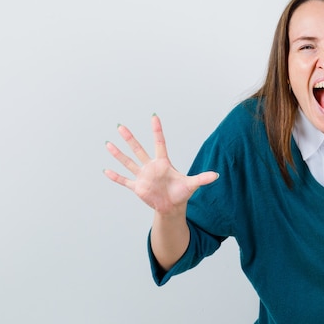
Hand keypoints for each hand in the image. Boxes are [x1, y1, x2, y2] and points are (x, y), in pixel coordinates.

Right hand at [104, 114, 218, 214]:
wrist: (172, 207)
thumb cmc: (182, 193)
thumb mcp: (192, 185)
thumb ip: (202, 178)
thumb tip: (216, 175)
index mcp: (163, 163)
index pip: (159, 143)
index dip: (157, 130)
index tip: (154, 116)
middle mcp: (151, 167)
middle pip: (138, 149)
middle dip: (130, 139)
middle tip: (120, 126)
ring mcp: (143, 176)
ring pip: (128, 162)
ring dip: (118, 154)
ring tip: (108, 143)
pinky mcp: (138, 187)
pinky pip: (124, 181)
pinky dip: (116, 177)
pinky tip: (106, 171)